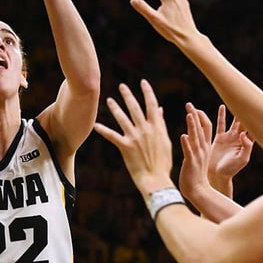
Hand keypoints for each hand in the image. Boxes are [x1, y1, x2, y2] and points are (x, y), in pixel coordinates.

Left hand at [94, 80, 174, 194]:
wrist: (156, 180)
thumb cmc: (163, 163)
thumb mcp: (166, 142)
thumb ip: (161, 125)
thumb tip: (159, 110)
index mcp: (157, 127)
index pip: (152, 104)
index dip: (147, 92)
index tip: (143, 82)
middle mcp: (145, 129)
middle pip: (135, 107)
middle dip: (128, 95)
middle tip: (122, 86)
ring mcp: (134, 138)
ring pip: (122, 118)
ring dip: (115, 108)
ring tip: (109, 99)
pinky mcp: (125, 147)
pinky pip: (112, 136)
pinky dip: (103, 130)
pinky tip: (96, 125)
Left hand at [178, 102, 213, 199]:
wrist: (198, 190)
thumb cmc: (194, 174)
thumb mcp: (197, 156)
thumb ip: (193, 144)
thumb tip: (188, 134)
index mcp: (205, 146)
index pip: (205, 127)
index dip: (200, 116)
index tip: (193, 106)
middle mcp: (203, 148)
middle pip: (201, 128)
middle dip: (195, 115)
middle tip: (189, 104)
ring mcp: (198, 155)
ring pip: (196, 138)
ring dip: (193, 126)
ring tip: (189, 114)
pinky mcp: (191, 163)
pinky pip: (189, 152)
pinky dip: (187, 144)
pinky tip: (183, 136)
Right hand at [209, 104, 253, 182]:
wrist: (217, 175)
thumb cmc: (231, 170)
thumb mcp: (242, 160)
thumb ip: (246, 147)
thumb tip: (245, 134)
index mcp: (246, 143)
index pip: (254, 128)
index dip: (257, 119)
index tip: (260, 109)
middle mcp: (239, 138)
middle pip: (244, 122)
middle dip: (247, 112)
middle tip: (250, 99)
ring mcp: (229, 137)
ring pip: (233, 121)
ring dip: (234, 112)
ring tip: (236, 100)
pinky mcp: (219, 138)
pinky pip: (220, 124)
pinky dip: (221, 115)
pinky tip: (222, 106)